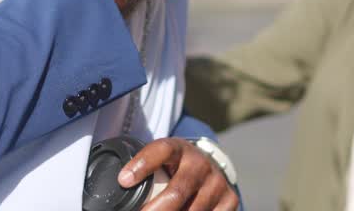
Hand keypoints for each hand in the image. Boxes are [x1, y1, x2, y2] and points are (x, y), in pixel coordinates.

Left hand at [119, 138, 238, 210]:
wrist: (210, 168)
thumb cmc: (176, 167)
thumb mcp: (163, 161)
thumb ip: (147, 170)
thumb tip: (122, 185)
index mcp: (179, 148)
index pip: (161, 150)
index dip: (142, 164)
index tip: (124, 180)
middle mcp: (200, 163)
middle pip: (176, 192)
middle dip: (156, 209)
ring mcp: (217, 182)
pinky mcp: (230, 199)